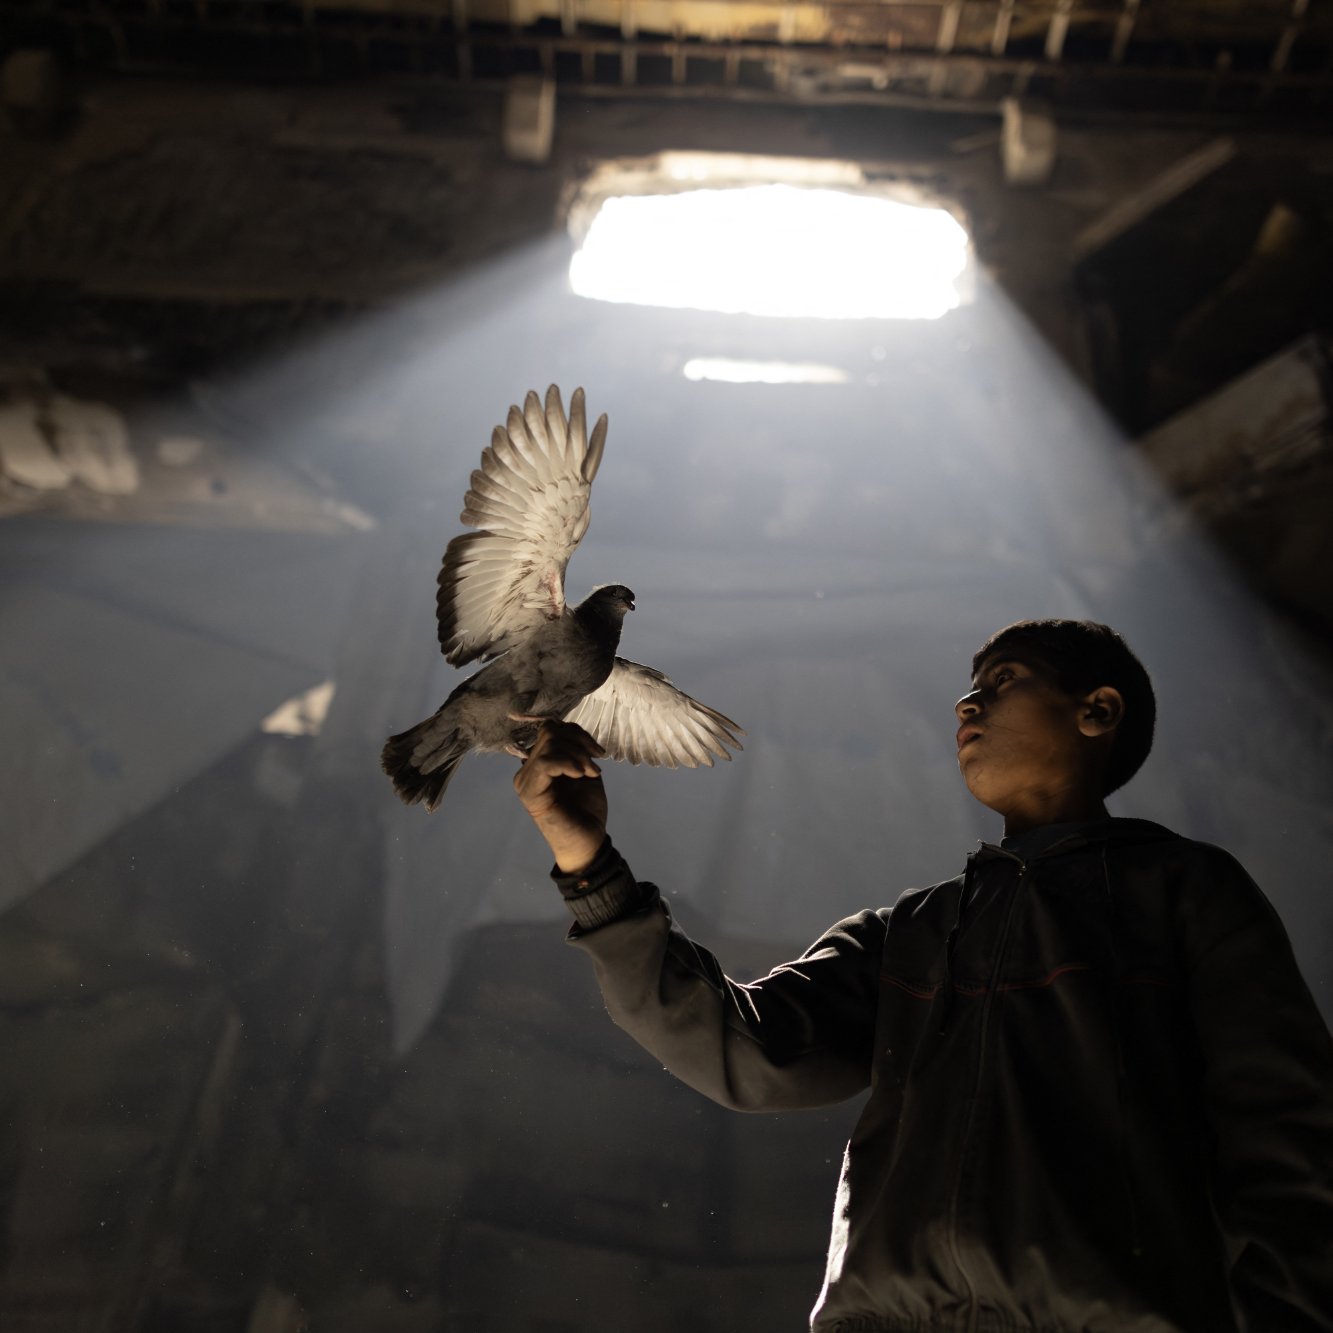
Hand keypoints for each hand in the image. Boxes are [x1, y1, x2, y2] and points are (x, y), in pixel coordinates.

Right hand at [513, 720, 608, 872]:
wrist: (588, 841)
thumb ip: (574, 749)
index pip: (550, 729)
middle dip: (579, 742)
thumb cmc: (586, 810)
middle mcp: (526, 770)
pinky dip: (568, 764)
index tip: (598, 751)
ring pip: (549, 745)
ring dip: (578, 755)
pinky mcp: (529, 792)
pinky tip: (581, 776)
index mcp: (538, 763)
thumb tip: (565, 726)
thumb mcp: (584, 771)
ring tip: (592, 773)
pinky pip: (545, 762)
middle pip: (550, 732)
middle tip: (596, 763)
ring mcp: (525, 781)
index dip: (576, 732)